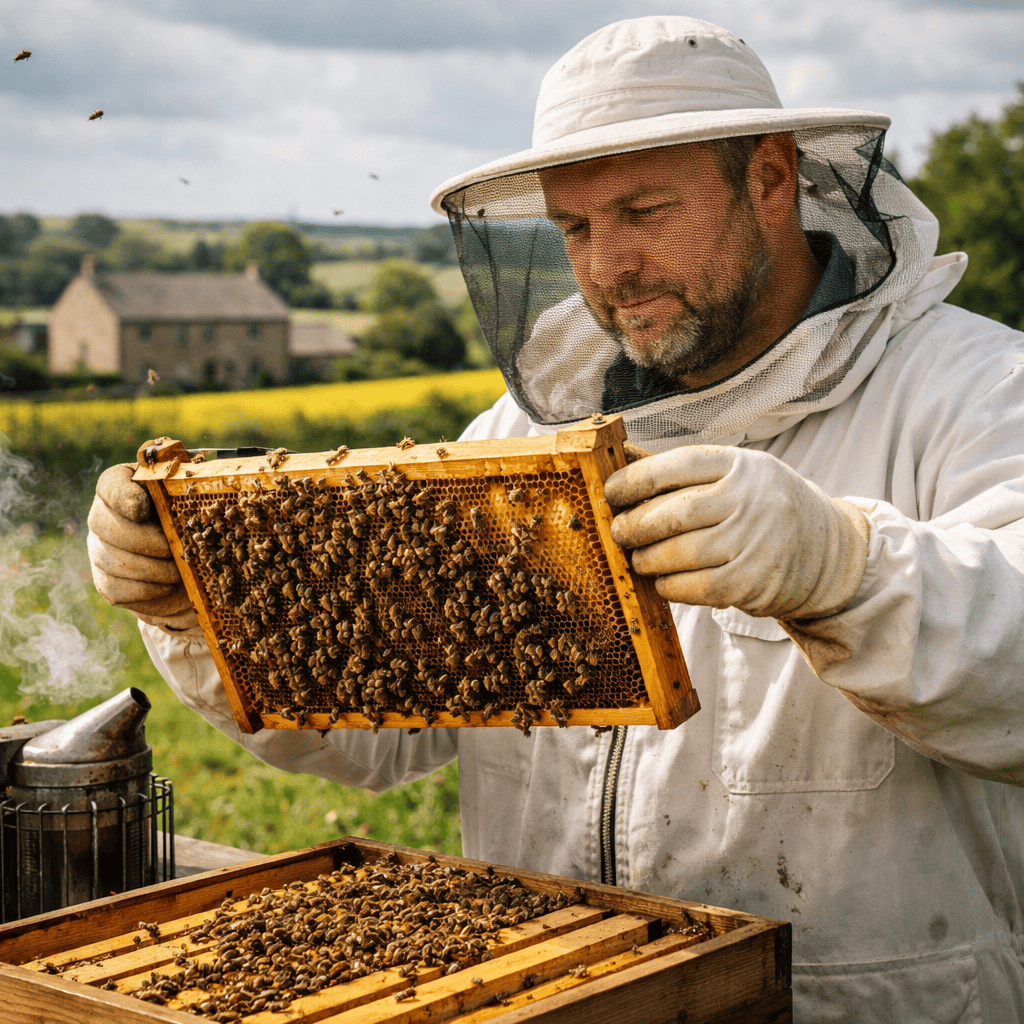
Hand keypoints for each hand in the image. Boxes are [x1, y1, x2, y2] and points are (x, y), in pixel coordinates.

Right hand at [86, 464, 198, 630]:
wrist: (192, 569)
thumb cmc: (194, 522)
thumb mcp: (197, 497)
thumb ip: (193, 479)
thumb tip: (203, 468)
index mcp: (127, 487)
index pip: (110, 484)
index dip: (122, 496)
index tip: (143, 508)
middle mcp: (104, 516)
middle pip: (103, 525)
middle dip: (144, 541)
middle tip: (174, 549)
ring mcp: (101, 550)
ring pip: (111, 559)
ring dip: (150, 568)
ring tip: (178, 570)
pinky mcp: (106, 582)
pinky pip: (116, 588)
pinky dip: (146, 589)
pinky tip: (167, 585)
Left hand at [604, 445, 869, 618]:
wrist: (826, 551)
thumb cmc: (763, 508)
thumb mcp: (736, 475)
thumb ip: (686, 474)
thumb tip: (621, 468)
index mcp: (740, 465)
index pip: (676, 465)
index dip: (635, 480)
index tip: (611, 492)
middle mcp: (750, 500)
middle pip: (673, 512)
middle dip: (634, 525)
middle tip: (619, 532)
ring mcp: (753, 543)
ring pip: (678, 553)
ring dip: (646, 559)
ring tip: (638, 558)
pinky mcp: (752, 583)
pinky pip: (693, 587)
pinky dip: (668, 585)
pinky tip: (662, 579)